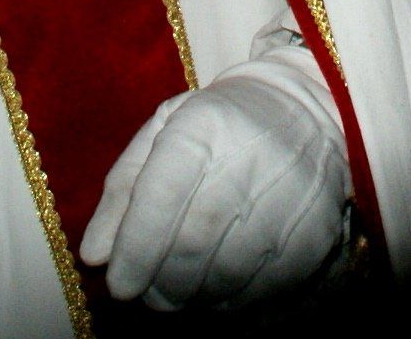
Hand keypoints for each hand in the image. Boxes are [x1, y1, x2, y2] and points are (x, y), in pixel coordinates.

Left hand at [78, 50, 348, 309]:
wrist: (306, 112)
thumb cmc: (219, 125)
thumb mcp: (161, 133)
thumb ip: (122, 189)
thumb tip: (94, 255)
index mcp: (204, 125)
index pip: (162, 197)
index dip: (136, 250)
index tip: (119, 285)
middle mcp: (251, 158)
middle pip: (196, 241)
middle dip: (161, 281)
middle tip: (146, 296)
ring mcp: (291, 196)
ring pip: (230, 269)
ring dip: (193, 294)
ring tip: (175, 294)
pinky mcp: (315, 230)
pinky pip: (266, 283)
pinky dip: (232, 298)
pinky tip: (215, 289)